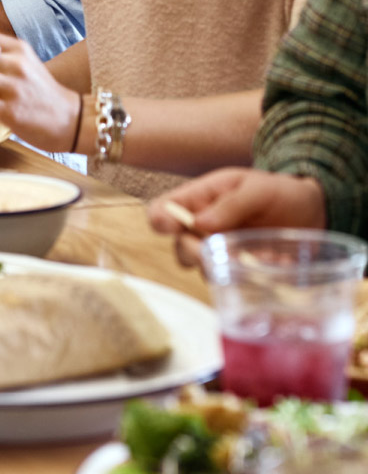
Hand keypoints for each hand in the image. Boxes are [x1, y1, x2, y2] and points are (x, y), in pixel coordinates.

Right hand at [147, 169, 326, 267]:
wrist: (312, 212)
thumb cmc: (280, 192)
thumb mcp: (258, 189)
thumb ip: (231, 204)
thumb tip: (200, 222)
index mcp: (200, 200)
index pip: (163, 209)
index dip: (161, 220)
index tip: (173, 228)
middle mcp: (203, 228)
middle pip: (180, 247)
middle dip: (196, 254)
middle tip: (222, 253)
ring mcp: (220, 252)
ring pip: (204, 269)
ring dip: (228, 268)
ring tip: (263, 257)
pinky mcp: (239, 271)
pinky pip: (233, 283)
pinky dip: (251, 280)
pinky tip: (274, 266)